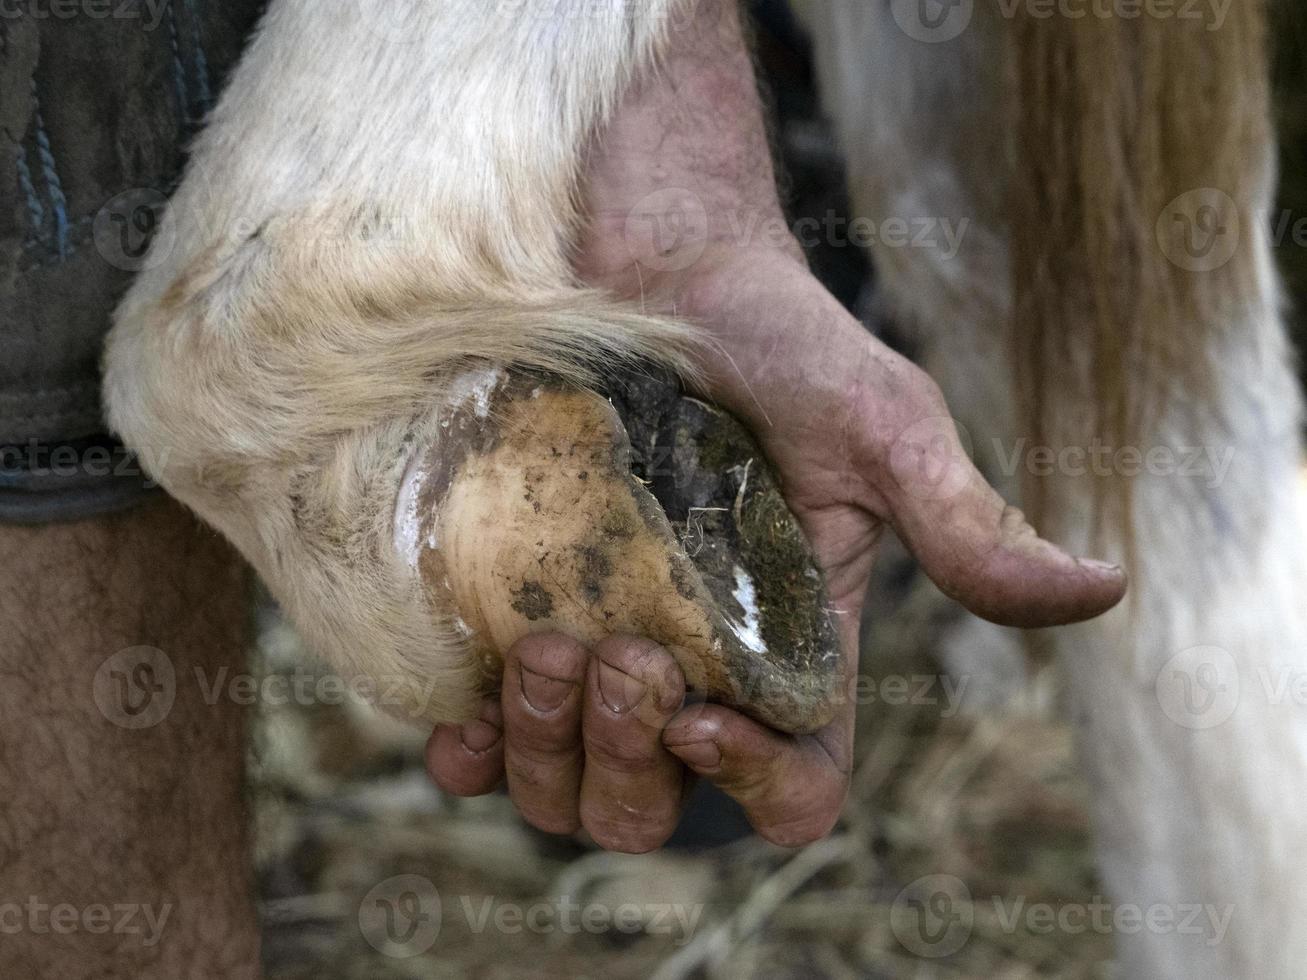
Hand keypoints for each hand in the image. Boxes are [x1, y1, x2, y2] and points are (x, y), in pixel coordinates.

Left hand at [424, 0, 1125, 849]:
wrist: (653, 273)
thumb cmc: (780, 345)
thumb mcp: (882, 427)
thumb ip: (965, 523)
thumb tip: (1106, 587)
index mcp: (796, 646)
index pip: (797, 783)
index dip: (757, 785)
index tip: (698, 713)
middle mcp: (698, 667)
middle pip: (664, 803)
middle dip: (627, 762)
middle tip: (607, 653)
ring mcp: (602, 649)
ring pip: (568, 789)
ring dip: (546, 753)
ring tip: (537, 649)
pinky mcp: (518, 616)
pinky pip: (487, 740)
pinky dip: (471, 755)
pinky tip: (455, 727)